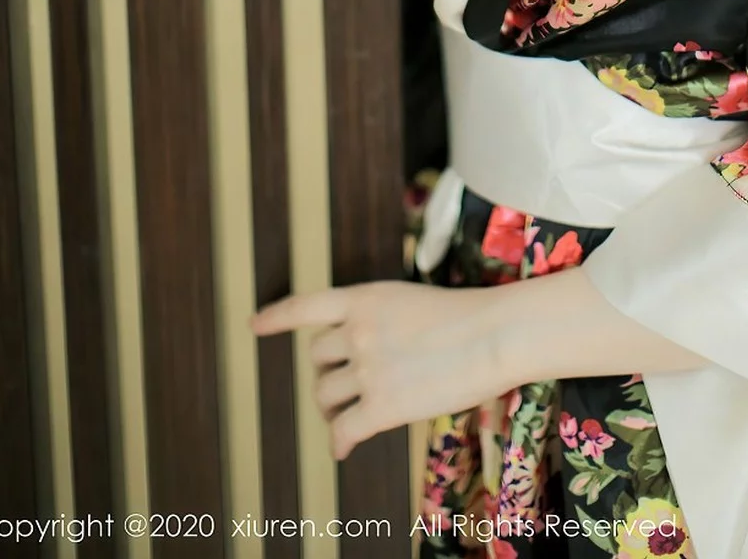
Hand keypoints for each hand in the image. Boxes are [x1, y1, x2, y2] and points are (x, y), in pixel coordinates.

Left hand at [249, 278, 513, 459]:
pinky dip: (339, 442)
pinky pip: (343, 430)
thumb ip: (382, 320)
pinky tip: (343, 449)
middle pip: (318, 357)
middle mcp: (358, 332)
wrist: (492, 335)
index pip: (307, 306)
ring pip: (324, 394)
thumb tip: (367, 350)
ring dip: (332, 406)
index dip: (278, 316)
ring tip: (346, 413)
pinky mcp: (381, 407)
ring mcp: (367, 370)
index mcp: (365, 298)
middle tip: (344, 384)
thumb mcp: (412, 301)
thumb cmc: (466, 315)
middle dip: (328, 371)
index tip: (255, 324)